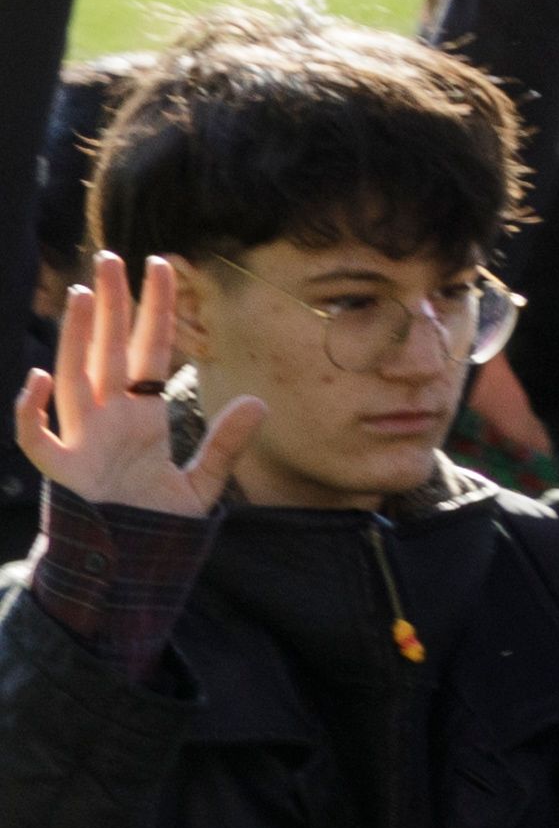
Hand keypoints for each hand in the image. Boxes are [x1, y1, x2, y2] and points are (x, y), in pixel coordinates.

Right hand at [17, 253, 259, 518]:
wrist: (126, 571)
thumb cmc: (156, 525)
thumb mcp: (201, 487)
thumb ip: (225, 445)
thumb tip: (257, 400)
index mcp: (142, 418)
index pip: (149, 352)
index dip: (156, 311)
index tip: (163, 265)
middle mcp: (108, 421)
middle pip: (106, 352)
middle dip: (109, 307)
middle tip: (108, 256)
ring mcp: (81, 442)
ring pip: (73, 379)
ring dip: (74, 339)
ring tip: (81, 294)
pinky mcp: (61, 472)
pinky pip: (37, 436)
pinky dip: (32, 409)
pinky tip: (42, 377)